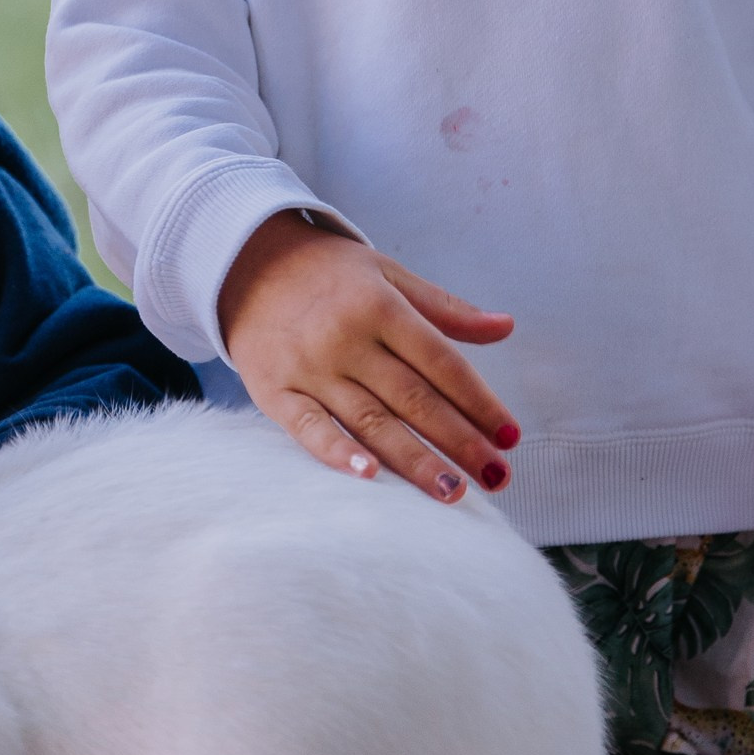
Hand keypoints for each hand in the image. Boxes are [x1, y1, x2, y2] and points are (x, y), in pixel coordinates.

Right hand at [217, 212, 518, 501]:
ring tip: (453, 492)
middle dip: (460, 441)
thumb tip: (506, 327)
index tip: (510, 436)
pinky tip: (370, 476)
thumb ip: (445, 308)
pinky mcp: (274, 391)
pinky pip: (309, 428)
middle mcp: (345, 337)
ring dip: (414, 461)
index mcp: (380, 306)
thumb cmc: (329, 273)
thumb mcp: (389, 274)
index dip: (479, 401)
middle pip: (413, 398)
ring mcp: (308, 367)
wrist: (244, 262)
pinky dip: (337, 453)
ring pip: (370, 421)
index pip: (441, 363)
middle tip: (498, 477)